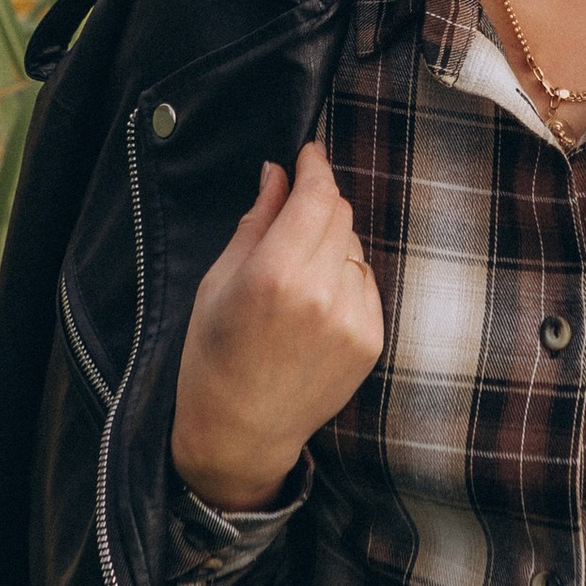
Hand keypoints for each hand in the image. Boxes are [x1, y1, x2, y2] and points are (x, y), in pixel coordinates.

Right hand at [169, 141, 383, 513]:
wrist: (241, 432)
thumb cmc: (214, 357)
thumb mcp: (218, 282)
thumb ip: (256, 222)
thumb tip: (278, 173)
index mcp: (275, 275)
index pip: (317, 195)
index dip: (315, 167)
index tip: (310, 153)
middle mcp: (322, 293)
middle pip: (340, 214)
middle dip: (319, 203)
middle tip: (294, 213)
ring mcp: (353, 319)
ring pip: (355, 248)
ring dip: (332, 245)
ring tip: (295, 279)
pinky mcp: (371, 340)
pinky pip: (365, 284)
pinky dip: (345, 280)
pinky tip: (313, 307)